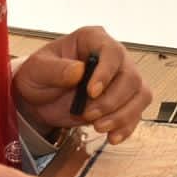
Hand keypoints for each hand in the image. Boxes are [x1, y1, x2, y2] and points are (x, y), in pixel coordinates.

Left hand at [13, 26, 152, 144]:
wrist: (39, 99)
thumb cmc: (39, 76)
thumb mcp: (37, 70)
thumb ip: (55, 70)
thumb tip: (78, 70)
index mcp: (93, 39)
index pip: (111, 51)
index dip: (106, 72)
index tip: (92, 92)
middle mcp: (113, 56)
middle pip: (130, 77)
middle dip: (112, 101)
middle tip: (88, 115)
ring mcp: (121, 78)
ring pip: (139, 94)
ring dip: (122, 115)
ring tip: (99, 127)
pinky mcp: (124, 99)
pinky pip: (136, 112)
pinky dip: (126, 126)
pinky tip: (112, 137)